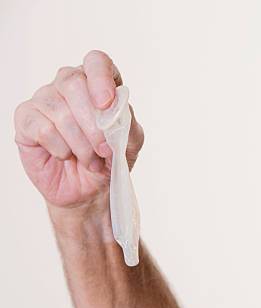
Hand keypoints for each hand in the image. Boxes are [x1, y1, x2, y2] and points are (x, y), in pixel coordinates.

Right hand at [14, 50, 143, 209]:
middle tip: (104, 150)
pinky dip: (60, 148)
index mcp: (98, 83)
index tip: (106, 104)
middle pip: (74, 83)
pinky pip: (41, 128)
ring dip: (80, 143)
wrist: (89, 188)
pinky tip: (66, 155)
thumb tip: (115, 106)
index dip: (100, 78)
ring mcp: (45, 100)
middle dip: (93, 124)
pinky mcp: (26, 119)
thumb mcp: (130, 143)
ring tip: (91, 160)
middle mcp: (69, 84)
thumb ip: (127, 122)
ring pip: (59, 110)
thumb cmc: (109, 160)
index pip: (96, 62)